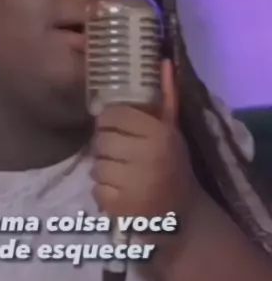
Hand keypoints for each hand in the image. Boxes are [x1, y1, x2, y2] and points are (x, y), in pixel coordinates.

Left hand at [91, 60, 201, 228]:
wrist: (183, 218)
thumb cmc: (174, 168)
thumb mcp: (173, 133)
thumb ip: (166, 99)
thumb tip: (163, 62)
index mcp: (159, 135)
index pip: (112, 116)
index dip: (111, 124)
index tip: (120, 133)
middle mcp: (146, 157)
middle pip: (100, 142)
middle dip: (108, 150)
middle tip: (124, 159)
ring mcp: (133, 184)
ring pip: (96, 167)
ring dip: (106, 173)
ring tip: (126, 178)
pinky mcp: (121, 208)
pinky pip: (96, 191)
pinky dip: (105, 195)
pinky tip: (123, 195)